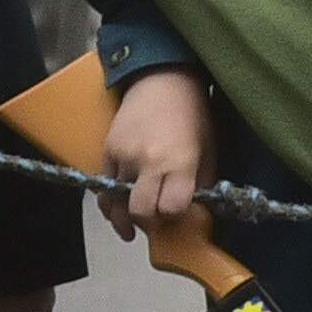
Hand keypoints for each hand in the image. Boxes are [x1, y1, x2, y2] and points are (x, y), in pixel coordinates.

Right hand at [102, 69, 207, 236]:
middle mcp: (148, 161)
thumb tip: (195, 211)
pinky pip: (102, 186)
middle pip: (140, 211)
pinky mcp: (106, 150)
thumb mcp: (209, 149)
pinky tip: (117, 208)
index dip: (174, 217)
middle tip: (154, 224)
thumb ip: (202, 182)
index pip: (171, 207)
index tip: (177, 215)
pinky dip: (109, 201)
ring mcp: (123, 156)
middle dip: (147, 224)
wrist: (162, 81)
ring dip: (123, 218)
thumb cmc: (193, 116)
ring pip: (115, 202)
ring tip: (130, 230)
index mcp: (180, 161)